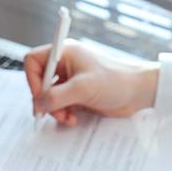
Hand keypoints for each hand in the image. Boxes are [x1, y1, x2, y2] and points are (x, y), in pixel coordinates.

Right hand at [24, 39, 158, 125]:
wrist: (138, 92)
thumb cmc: (115, 81)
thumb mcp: (82, 89)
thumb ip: (56, 96)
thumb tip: (37, 105)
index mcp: (65, 53)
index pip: (34, 61)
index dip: (32, 79)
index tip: (41, 96)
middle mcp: (66, 63)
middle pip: (40, 81)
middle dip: (45, 99)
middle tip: (53, 112)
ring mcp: (71, 79)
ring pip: (49, 95)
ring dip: (55, 109)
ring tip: (67, 117)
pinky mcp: (78, 93)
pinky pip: (60, 103)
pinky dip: (63, 113)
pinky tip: (73, 118)